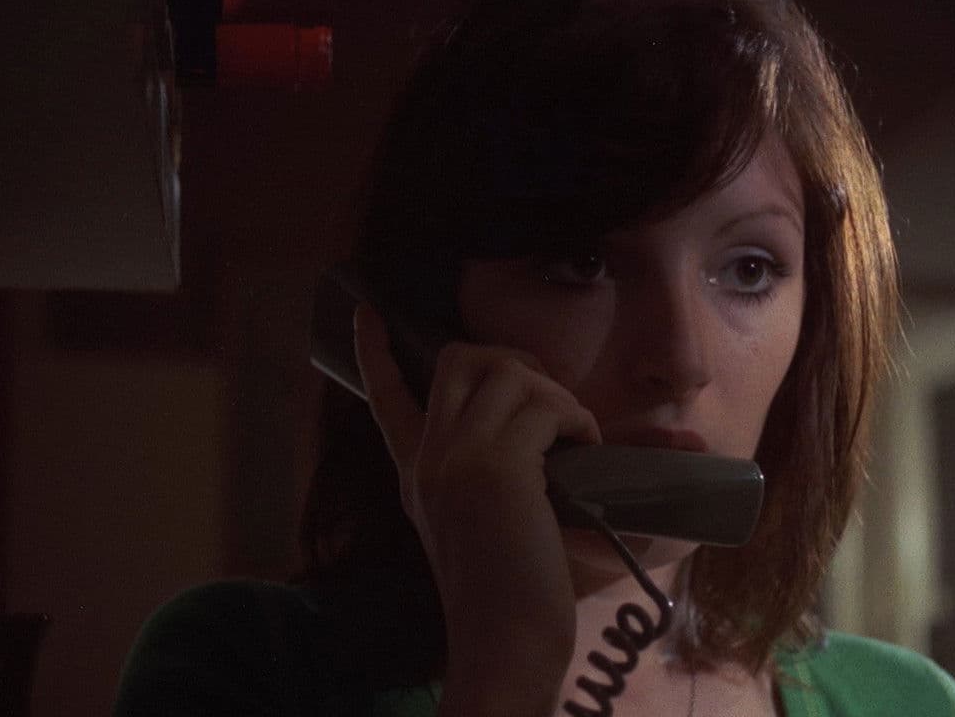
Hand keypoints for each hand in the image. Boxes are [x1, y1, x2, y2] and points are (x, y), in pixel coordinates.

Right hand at [354, 304, 600, 715]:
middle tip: (546, 401)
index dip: (374, 353)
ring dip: (555, 394)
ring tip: (574, 436)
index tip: (368, 314)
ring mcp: (458, 458)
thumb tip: (532, 431)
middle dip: (512, 360)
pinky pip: (546, 406)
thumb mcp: (476, 526)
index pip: (386, 398)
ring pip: (509, 372)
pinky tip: (586, 449)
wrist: (503, 640)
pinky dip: (577, 419)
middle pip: (458, 359)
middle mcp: (428, 459)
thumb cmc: (506, 593)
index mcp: (416, 474)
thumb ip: (484, 476)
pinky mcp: (497, 468)